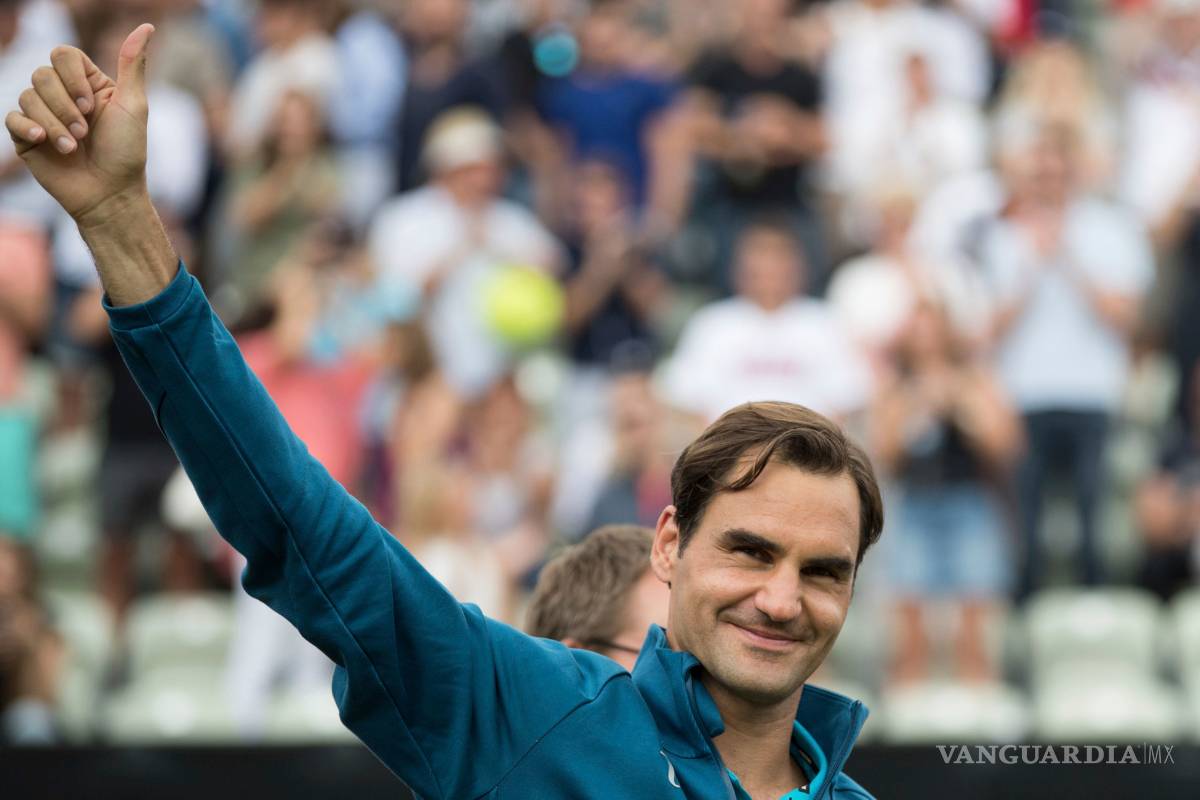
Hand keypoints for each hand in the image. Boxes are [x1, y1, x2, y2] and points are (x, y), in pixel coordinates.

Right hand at [4, 24, 153, 225]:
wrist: (109, 194)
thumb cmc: (126, 152)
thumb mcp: (134, 104)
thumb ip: (132, 64)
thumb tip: (146, 27)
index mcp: (87, 84)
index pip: (62, 54)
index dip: (72, 77)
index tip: (92, 106)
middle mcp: (63, 96)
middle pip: (42, 74)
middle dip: (65, 105)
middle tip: (85, 132)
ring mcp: (43, 116)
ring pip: (27, 96)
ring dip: (53, 123)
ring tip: (73, 147)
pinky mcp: (27, 138)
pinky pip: (12, 118)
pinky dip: (29, 128)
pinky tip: (45, 142)